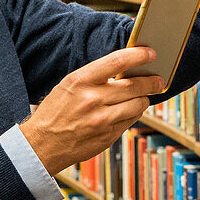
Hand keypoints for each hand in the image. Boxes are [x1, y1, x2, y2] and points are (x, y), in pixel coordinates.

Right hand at [19, 47, 162, 175]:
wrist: (41, 146)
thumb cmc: (54, 112)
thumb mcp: (68, 86)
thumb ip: (95, 77)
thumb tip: (125, 68)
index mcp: (80, 81)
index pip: (117, 61)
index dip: (138, 55)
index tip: (150, 53)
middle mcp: (93, 100)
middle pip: (134, 85)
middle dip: (151, 81)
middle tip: (158, 80)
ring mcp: (102, 120)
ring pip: (138, 104)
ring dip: (143, 98)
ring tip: (142, 96)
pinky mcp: (108, 137)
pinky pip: (132, 120)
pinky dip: (134, 113)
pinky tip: (130, 110)